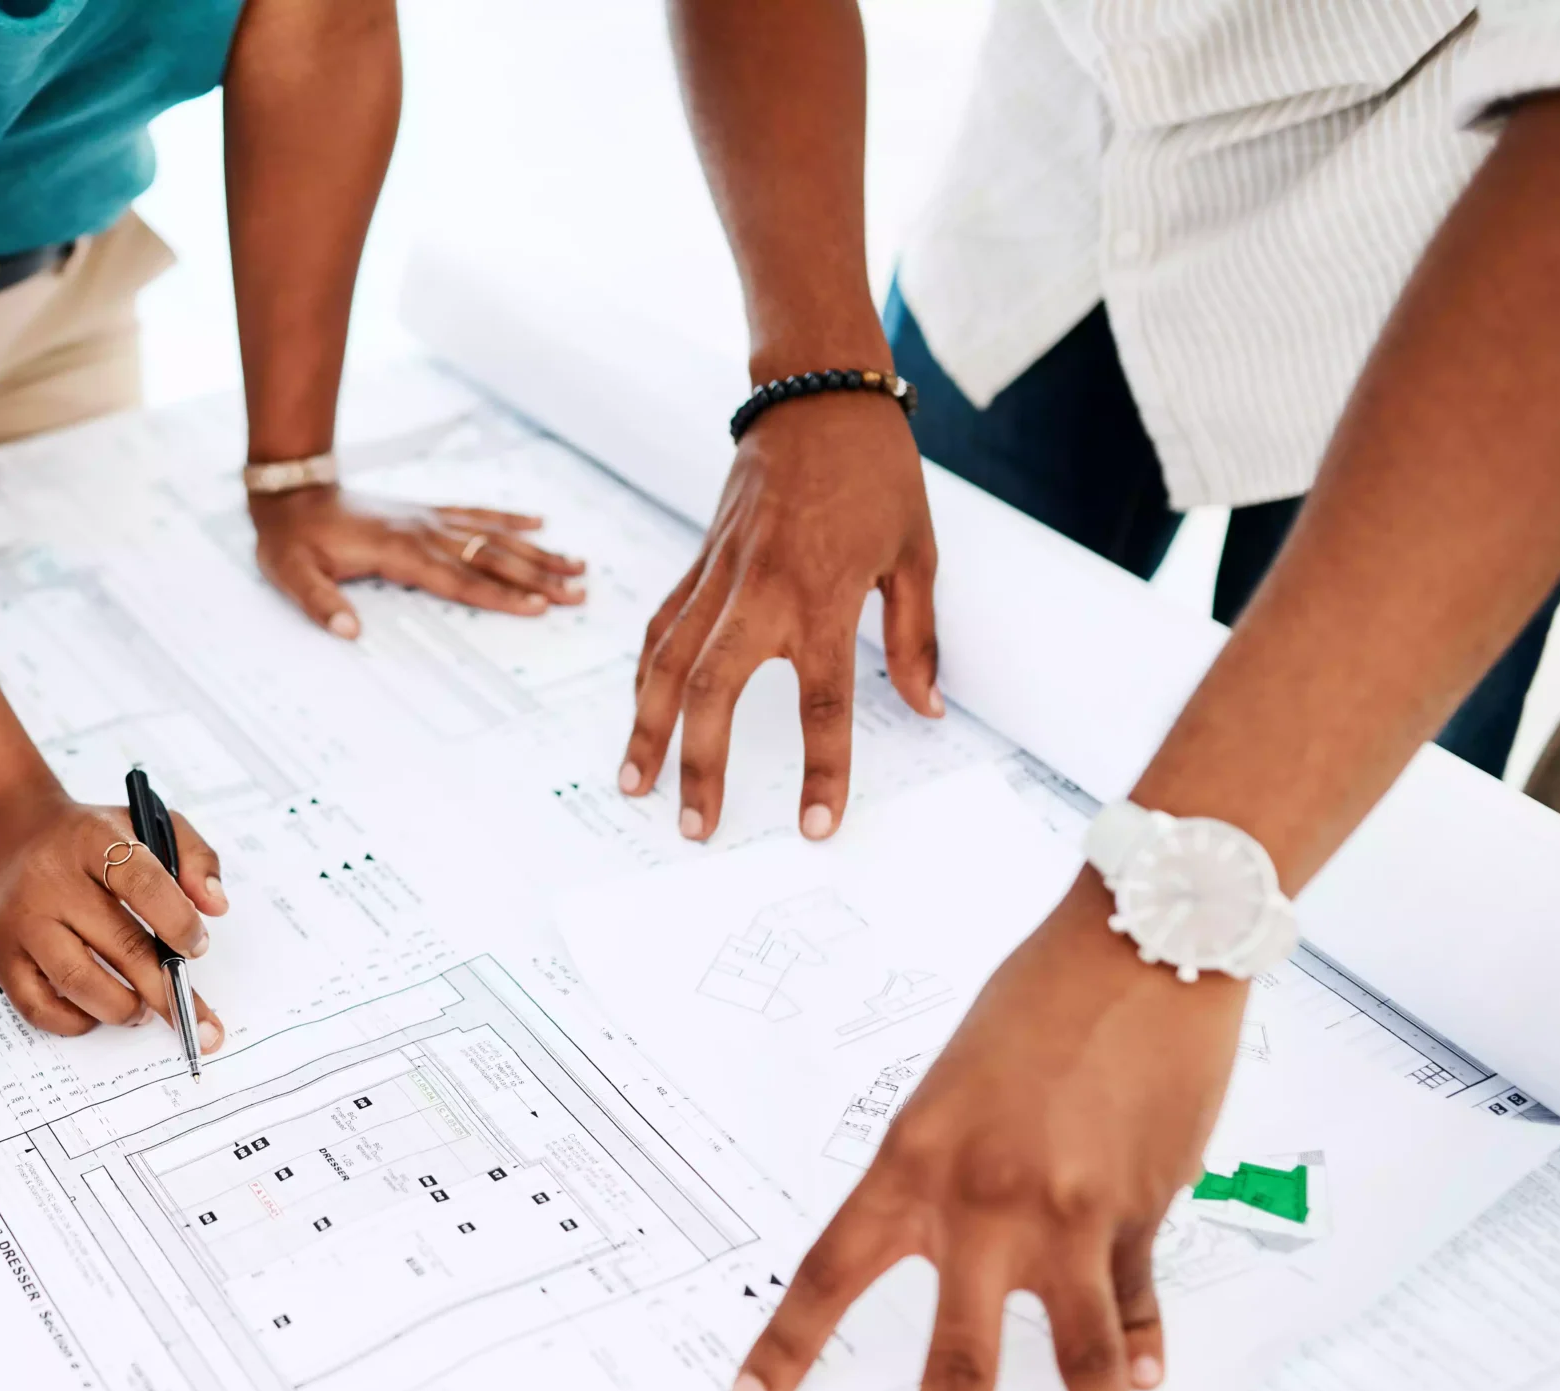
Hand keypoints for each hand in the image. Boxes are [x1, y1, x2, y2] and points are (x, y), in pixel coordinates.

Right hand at [0, 790, 232, 1043]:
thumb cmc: (89, 838)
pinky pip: (39, 1006)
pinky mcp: (1, 955)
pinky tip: (97, 1012)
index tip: (197, 946)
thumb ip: (194, 856)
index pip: (142, 883)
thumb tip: (214, 907)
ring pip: (79, 981)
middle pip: (119, 944)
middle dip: (164, 987)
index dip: (178, 921)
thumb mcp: (146, 821)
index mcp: (92, 839)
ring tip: (142, 1008)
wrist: (8, 833)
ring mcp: (22, 921)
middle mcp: (51, 880)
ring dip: (123, 1007)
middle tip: (190, 1012)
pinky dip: (76, 1022)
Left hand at [249, 485, 585, 635]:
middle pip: (490, 559)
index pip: (459, 579)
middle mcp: (422, 532)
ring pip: (492, 536)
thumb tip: (348, 632)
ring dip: (537, 551)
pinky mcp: (425, 512)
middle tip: (579, 593)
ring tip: (577, 564)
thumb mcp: (292, 575)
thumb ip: (320, 604)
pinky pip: (475, 514)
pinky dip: (509, 519)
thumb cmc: (290, 541)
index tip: (538, 606)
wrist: (290, 493)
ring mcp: (427, 519)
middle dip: (538, 578)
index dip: (500, 596)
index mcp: (397, 551)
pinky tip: (539, 523)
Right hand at [619, 396, 939, 841]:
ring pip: (669, 662)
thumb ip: (916, 638)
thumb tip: (927, 708)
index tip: (815, 826)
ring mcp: (721, 574)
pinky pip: (662, 625)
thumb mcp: (916, 552)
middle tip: (694, 828)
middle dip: (700, 765)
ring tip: (633, 783)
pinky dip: (647, 674)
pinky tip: (640, 711)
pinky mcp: (699, 560)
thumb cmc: (876, 471)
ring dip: (646, 727)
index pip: (824, 702)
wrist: (817, 393)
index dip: (823, 771)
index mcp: (826, 595)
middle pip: (717, 692)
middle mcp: (762, 590)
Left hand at [728, 872, 1249, 1390]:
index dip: (787, 1346)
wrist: (1140, 943)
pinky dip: (1143, 1347)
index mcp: (910, 1165)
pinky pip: (1138, 1300)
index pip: (829, 1274)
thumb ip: (951, 1182)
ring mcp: (1071, 1216)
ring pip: (1082, 1361)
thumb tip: (979, 1266)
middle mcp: (983, 1206)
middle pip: (955, 1367)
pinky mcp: (1145, 1208)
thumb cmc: (1035, 1000)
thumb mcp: (954, 1086)